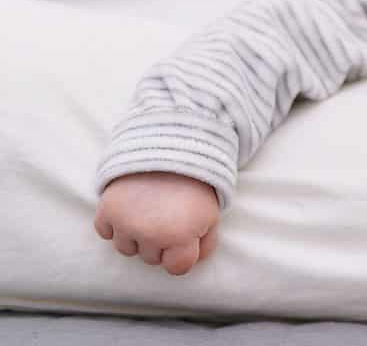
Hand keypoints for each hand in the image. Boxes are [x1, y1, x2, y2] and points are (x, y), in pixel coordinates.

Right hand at [94, 172, 220, 275]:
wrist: (171, 147)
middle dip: (160, 242)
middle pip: (151, 259)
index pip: (177, 268)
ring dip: (136, 235)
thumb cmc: (196, 184)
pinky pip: (105, 232)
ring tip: (150, 209)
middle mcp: (150, 234)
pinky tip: (131, 206)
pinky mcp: (106, 209)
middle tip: (168, 215)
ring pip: (126, 249)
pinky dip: (115, 223)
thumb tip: (191, 263)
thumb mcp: (211, 214)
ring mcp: (125, 222)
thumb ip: (205, 244)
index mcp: (180, 237)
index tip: (185, 237)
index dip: (182, 254)